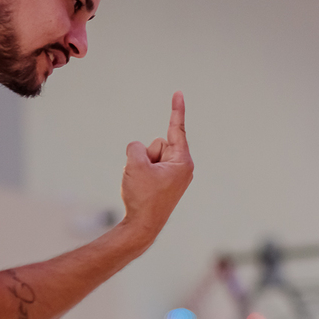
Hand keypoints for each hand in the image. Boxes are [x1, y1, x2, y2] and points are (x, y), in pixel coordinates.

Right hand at [120, 91, 193, 240]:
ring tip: (142, 185)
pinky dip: (140, 173)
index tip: (178, 92)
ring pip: (150, 155)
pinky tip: (141, 189)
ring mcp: (174, 176)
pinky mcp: (164, 182)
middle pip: (157, 144)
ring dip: (141, 165)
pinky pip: (148, 167)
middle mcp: (182, 167)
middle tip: (145, 177)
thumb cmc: (142, 197)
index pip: (177, 129)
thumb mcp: (135, 165)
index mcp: (183, 161)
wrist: (142, 226)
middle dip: (146, 155)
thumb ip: (135, 147)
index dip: (176, 109)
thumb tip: (137, 149)